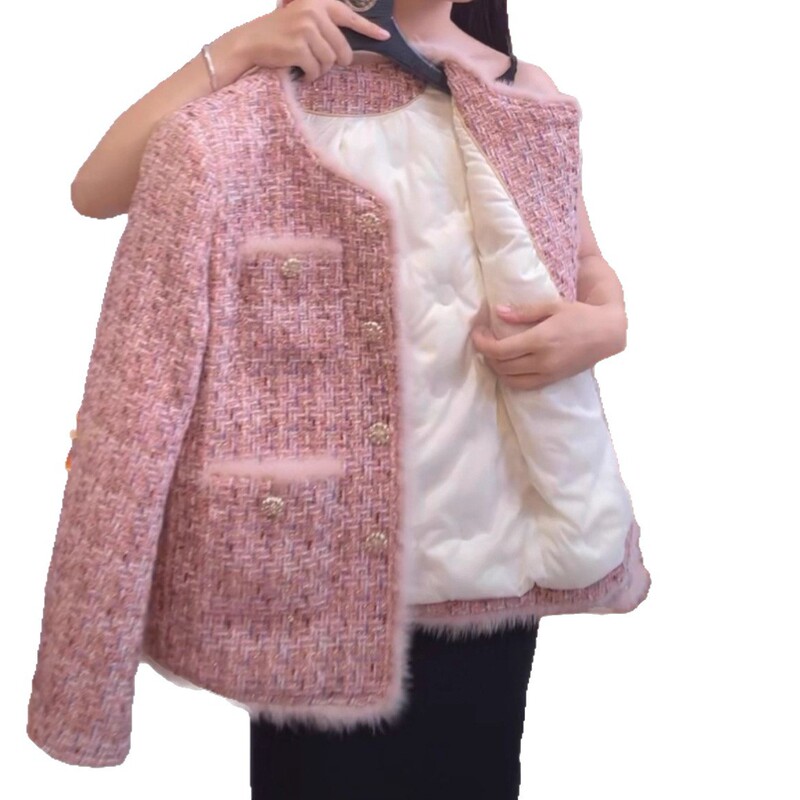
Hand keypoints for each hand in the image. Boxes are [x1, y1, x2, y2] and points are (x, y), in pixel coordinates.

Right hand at [239, 0, 390, 81]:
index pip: (349, 16)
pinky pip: (316, 71)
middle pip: (341, 48)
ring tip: (305, 63)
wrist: (250, 41)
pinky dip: (309, 76)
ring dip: (320, 69)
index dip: (368, 28)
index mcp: (317, 3)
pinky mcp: (299, 48)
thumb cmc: (279, 33)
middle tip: (322, 63)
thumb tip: (348, 47)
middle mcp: (313, 12)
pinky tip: (299, 70)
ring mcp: (306, 29)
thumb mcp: (302, 18)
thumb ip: (324, 25)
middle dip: (334, 61)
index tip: (384, 36)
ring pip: (329, 61)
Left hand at [470, 300, 626, 389]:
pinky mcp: (552, 380)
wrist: (607, 334)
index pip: (500, 350)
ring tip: (492, 353)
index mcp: (540, 340)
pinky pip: (524, 385)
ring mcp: (548, 373)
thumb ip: (524, 311)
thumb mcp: (552, 306)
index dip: (482, 343)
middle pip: (501, 365)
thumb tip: (498, 312)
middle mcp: (542, 361)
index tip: (476, 333)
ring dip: (496, 368)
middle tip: (483, 339)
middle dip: (486, 354)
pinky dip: (510, 378)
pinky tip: (508, 366)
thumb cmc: (580, 315)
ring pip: (510, 379)